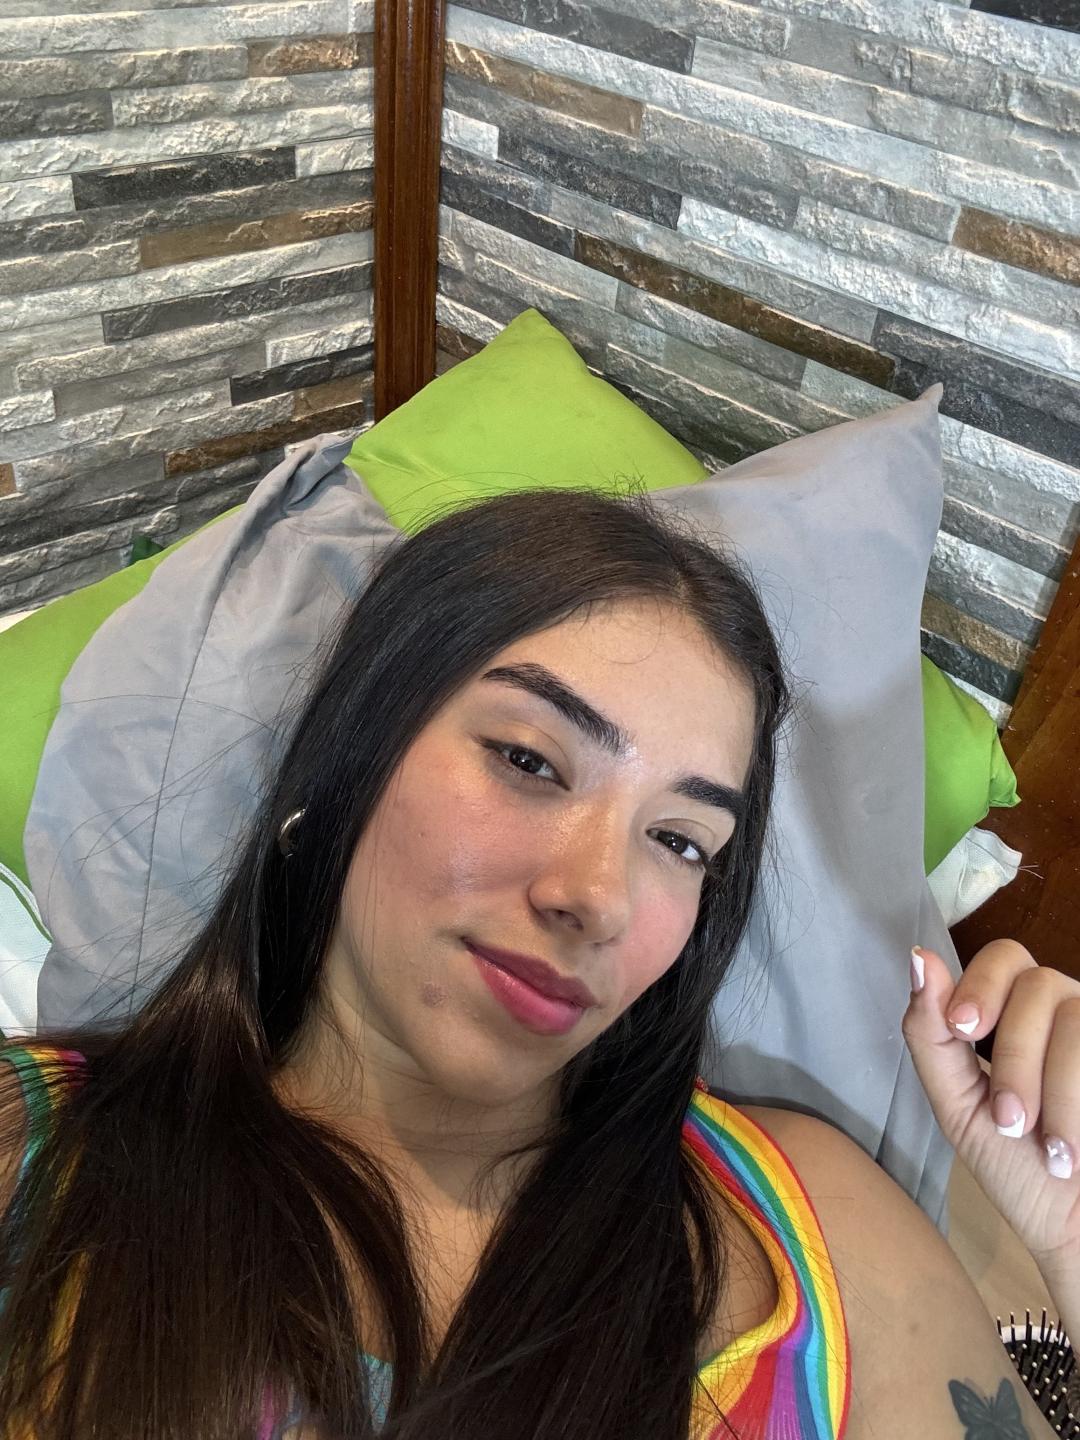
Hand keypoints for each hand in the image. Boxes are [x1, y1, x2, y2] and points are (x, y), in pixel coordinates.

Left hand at [902, 939, 1079, 1277]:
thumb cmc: (1020, 1171)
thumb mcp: (960, 1105)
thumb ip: (932, 1035)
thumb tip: (918, 959)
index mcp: (1021, 1013)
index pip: (1005, 956)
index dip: (981, 983)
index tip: (961, 1028)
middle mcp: (1070, 1011)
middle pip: (1037, 982)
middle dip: (1013, 1052)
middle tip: (1008, 1117)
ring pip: (1075, 1017)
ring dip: (1051, 1089)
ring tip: (1047, 1148)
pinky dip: (1078, 1104)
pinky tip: (1073, 1151)